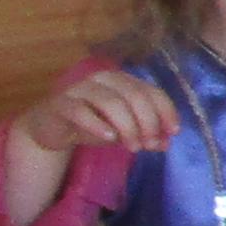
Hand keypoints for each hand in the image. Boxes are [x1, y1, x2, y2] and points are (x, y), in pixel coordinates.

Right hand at [17, 63, 177, 158]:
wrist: (53, 128)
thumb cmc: (93, 124)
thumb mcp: (124, 131)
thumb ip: (145, 134)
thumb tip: (166, 143)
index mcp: (123, 80)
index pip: (151, 91)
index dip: (166, 111)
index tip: (173, 132)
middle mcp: (103, 79)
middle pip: (134, 95)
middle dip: (147, 122)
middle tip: (149, 144)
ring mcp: (79, 89)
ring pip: (110, 102)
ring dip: (127, 126)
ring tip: (133, 147)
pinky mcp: (60, 103)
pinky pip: (80, 110)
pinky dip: (97, 124)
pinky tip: (109, 138)